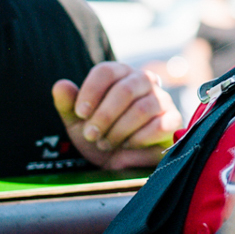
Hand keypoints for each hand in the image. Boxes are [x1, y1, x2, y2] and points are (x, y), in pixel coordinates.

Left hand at [53, 61, 181, 170]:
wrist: (119, 161)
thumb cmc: (99, 135)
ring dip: (119, 130)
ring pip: (142, 108)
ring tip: (106, 143)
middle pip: (125, 90)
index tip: (80, 114)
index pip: (106, 71)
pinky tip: (127, 146)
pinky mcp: (173, 120)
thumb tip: (61, 85)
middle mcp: (143, 81)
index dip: (91, 92)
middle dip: (104, 116)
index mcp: (119, 74)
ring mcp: (162, 100)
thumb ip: (67, 104)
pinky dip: (138, 139)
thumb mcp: (77, 122)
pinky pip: (160, 125)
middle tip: (91, 135)